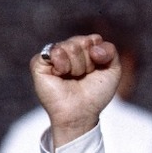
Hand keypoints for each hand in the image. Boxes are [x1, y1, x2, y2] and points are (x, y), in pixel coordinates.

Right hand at [29, 34, 120, 148]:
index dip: (99, 56)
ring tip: (72, 78)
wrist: (80, 113)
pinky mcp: (39, 63)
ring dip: (77, 66)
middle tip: (82, 77)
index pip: (93, 39)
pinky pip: (53, 52)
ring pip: (70, 46)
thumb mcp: (113, 70)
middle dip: (87, 62)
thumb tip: (92, 46)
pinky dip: (62, 65)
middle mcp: (67, 51)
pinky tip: (60, 75)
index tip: (96, 71)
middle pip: (82, 42)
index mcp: (83, 50)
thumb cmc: (94, 94)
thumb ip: (110, 50)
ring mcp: (52, 56)